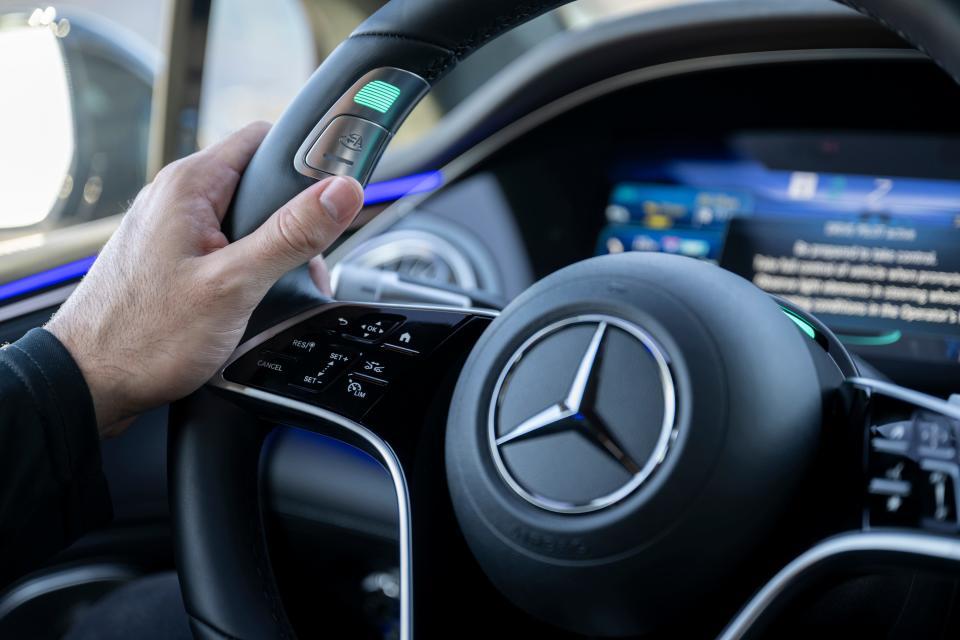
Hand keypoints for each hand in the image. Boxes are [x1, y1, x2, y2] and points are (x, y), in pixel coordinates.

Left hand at [46, 122, 363, 435]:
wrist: (92, 382)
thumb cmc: (145, 337)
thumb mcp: (234, 284)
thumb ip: (291, 235)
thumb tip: (342, 191)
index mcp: (189, 184)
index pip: (265, 139)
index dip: (307, 160)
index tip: (336, 191)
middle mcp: (177, 196)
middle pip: (260, 182)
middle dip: (295, 219)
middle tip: (304, 263)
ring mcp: (172, 227)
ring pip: (245, 218)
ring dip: (274, 249)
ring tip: (273, 290)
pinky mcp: (172, 255)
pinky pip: (225, 244)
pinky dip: (248, 265)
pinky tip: (250, 299)